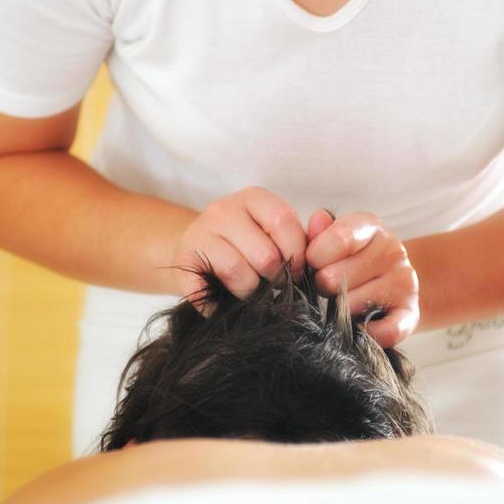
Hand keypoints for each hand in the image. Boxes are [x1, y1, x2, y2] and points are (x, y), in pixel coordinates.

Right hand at [171, 186, 307, 307]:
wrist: (194, 252)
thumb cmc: (245, 245)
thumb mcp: (273, 233)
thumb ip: (302, 238)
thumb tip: (322, 251)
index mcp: (252, 198)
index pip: (283, 221)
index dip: (297, 253)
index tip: (297, 271)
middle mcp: (223, 210)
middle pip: (265, 253)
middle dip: (275, 278)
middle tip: (273, 285)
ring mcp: (198, 233)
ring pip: (237, 271)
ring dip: (249, 292)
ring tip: (250, 292)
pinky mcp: (182, 261)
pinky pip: (205, 290)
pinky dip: (217, 304)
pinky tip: (222, 303)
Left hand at [305, 208, 418, 347]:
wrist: (393, 284)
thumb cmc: (351, 259)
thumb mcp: (334, 238)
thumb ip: (320, 232)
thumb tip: (317, 220)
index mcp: (371, 227)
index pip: (339, 238)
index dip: (314, 256)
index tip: (310, 264)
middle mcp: (393, 252)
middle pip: (336, 277)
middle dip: (322, 286)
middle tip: (325, 288)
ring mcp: (405, 283)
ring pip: (351, 306)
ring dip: (337, 312)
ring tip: (339, 305)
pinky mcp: (411, 315)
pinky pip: (384, 332)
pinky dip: (365, 334)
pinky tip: (356, 327)